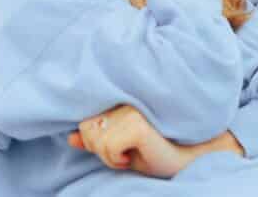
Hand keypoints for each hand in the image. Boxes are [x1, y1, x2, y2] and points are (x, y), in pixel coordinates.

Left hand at [68, 105, 195, 177]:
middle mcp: (125, 98)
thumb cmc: (155, 151)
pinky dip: (117, 159)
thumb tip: (70, 137)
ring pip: (96, 141)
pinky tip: (136, 153)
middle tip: (129, 148)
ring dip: (111, 156)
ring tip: (134, 150)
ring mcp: (132, 109)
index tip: (122, 143)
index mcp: (121, 99)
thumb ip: (96, 139)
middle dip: (102, 148)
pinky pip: (108, 148)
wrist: (186, 157)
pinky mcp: (138, 123)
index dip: (98, 141)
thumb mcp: (119, 146)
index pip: (86, 122)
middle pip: (88, 130)